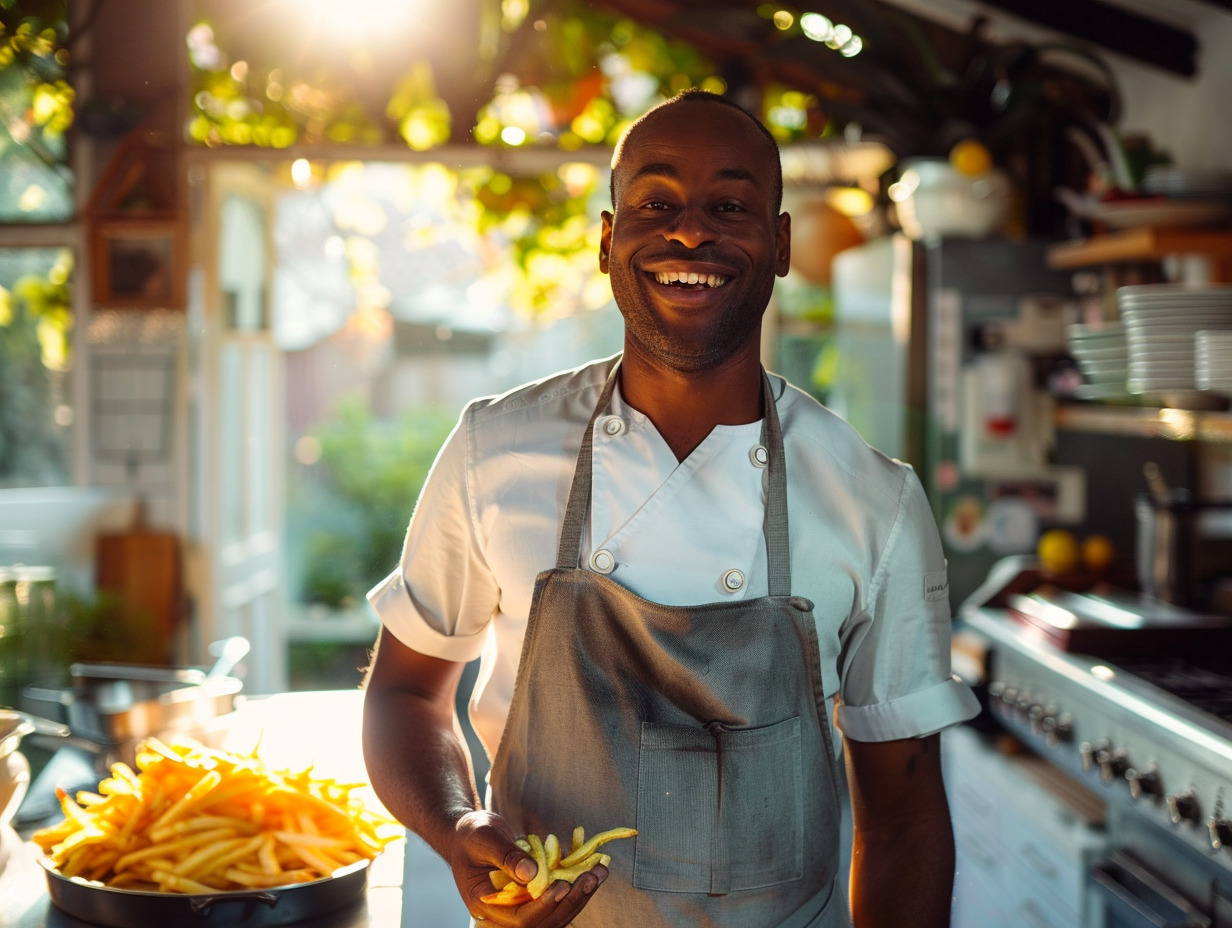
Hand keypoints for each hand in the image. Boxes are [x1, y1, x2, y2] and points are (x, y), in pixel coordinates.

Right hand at [451, 810, 608, 926]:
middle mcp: (506, 913)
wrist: (468, 835)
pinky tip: (594, 867)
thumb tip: (531, 873)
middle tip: (593, 876)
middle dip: (571, 900)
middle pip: (545, 921)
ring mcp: (523, 906)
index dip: (543, 906)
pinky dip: (577, 883)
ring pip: (557, 911)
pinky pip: (560, 896)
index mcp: (488, 906)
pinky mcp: (535, 895)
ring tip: (601, 871)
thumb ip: (506, 856)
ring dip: (581, 893)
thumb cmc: (471, 835)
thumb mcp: (484, 839)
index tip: (562, 886)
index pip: (520, 919)